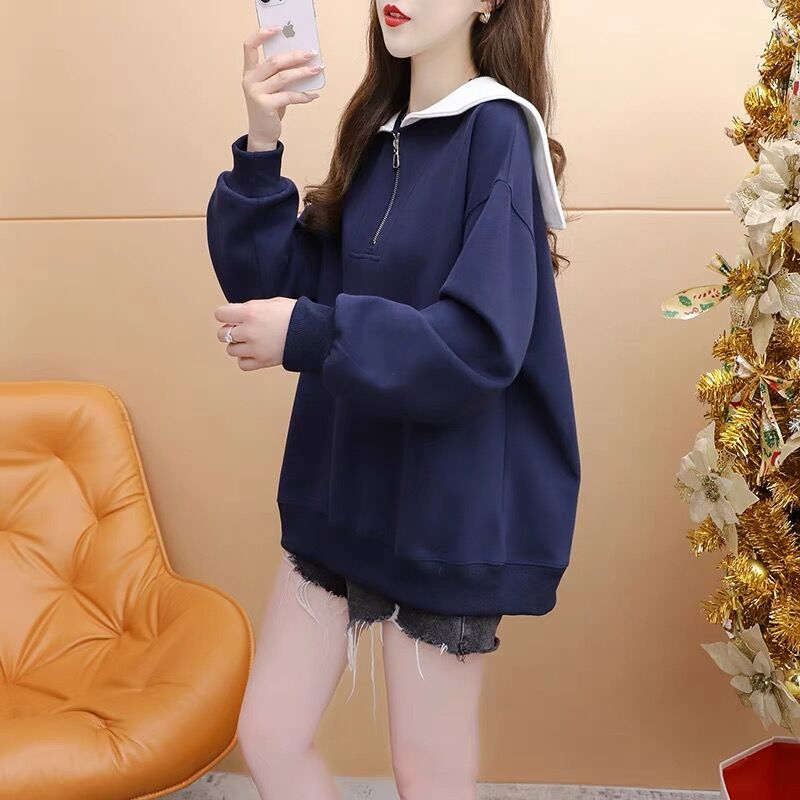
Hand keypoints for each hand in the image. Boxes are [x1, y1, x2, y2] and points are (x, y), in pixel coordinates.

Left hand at [214, 297, 296, 370]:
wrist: (314, 332)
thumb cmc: (296, 314)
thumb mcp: (272, 302)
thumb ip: (251, 307)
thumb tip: (234, 312)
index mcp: (251, 312)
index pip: (220, 314)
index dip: (225, 315)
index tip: (232, 316)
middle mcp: (249, 331)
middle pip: (222, 334)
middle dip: (230, 330)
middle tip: (242, 329)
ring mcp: (255, 348)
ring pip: (230, 350)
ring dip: (237, 345)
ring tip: (250, 341)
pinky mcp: (263, 361)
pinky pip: (242, 364)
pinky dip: (245, 359)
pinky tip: (254, 352)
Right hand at [242, 27, 322, 149]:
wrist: (262, 134)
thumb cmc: (269, 109)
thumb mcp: (272, 89)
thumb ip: (280, 76)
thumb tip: (303, 63)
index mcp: (249, 72)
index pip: (249, 46)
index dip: (261, 35)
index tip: (278, 28)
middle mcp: (250, 80)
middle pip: (274, 61)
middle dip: (295, 56)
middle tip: (311, 53)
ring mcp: (256, 93)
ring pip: (283, 77)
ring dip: (303, 72)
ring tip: (317, 69)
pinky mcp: (265, 105)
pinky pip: (289, 96)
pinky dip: (303, 96)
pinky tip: (313, 95)